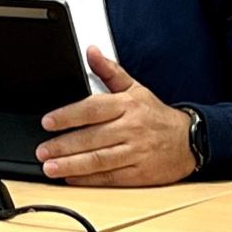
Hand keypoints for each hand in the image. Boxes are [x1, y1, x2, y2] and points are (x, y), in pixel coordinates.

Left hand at [34, 47, 195, 186]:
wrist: (190, 140)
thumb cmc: (156, 115)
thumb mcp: (135, 88)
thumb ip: (110, 71)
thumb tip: (91, 51)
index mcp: (127, 105)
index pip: (93, 109)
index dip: (68, 115)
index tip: (48, 122)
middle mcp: (131, 128)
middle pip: (92, 137)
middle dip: (64, 145)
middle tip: (41, 150)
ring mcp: (136, 152)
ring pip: (99, 160)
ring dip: (72, 165)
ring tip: (50, 167)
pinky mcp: (140, 173)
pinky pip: (110, 177)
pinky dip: (89, 179)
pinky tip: (71, 178)